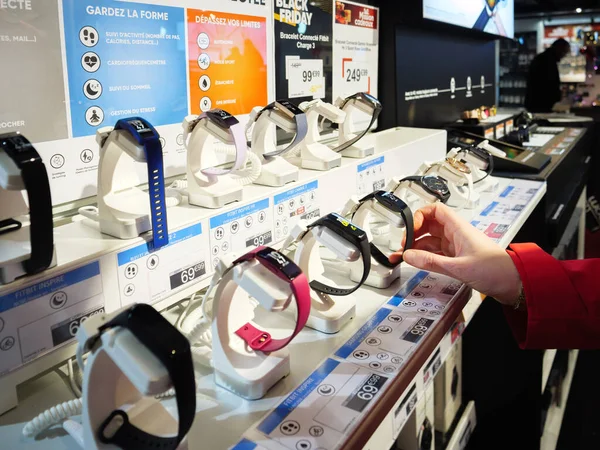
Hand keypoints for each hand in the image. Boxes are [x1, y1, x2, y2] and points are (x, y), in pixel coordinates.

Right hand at [390, 203, 521, 305]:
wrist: (513, 283)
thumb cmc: (495, 270)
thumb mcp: (458, 267)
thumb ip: (431, 262)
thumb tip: (409, 256)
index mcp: (459, 228)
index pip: (435, 210)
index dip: (420, 216)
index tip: (410, 229)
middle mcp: (456, 234)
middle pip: (429, 225)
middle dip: (414, 233)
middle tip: (404, 246)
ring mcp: (456, 245)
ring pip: (430, 240)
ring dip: (417, 246)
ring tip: (405, 257)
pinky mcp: (456, 257)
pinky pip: (436, 252)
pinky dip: (424, 256)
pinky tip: (417, 262)